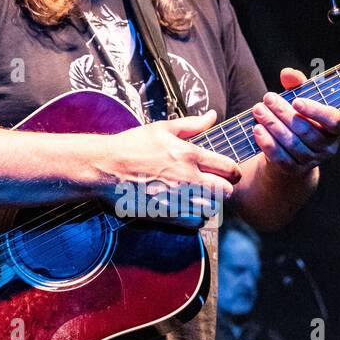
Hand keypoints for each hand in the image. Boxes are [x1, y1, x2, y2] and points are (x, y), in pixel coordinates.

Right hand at [93, 109, 241, 222]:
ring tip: (201, 195)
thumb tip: (213, 116)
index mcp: (189, 155)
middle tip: (216, 184)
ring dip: (211, 203)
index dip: (233, 171)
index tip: (228, 171)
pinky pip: (195, 222)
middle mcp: (187, 179)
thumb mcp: (163, 128)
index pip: (229, 168)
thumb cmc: (133, 145)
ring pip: (212, 208)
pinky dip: (197, 216)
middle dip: (225, 188)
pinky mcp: (166, 214)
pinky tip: (189, 207)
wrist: (106, 167)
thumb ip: (192, 125)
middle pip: (226, 191)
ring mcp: (177, 199)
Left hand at [251, 67, 339, 177]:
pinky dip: (268, 143)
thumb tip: (287, 73)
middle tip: (267, 98)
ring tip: (258, 110)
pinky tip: (257, 129)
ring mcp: (312, 161)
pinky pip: (281, 158)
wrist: (289, 151)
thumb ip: (297, 84)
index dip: (316, 111)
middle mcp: (328, 147)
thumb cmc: (299, 119)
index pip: (334, 121)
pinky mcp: (294, 170)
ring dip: (273, 125)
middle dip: (284, 113)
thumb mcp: (301, 100)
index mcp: (336, 129)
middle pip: (306, 130)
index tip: (296, 101)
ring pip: (292, 143)